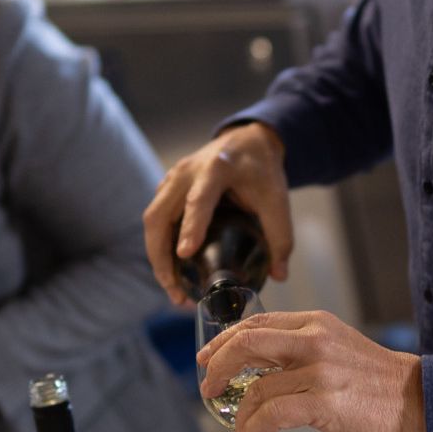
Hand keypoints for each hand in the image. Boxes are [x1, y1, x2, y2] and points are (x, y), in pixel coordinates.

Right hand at [143, 122, 291, 305]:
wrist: (249, 140)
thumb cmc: (261, 169)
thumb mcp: (277, 198)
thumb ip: (280, 236)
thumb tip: (279, 275)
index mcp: (217, 168)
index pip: (198, 199)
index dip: (190, 226)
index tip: (185, 253)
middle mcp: (187, 171)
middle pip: (159, 214)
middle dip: (161, 256)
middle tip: (175, 290)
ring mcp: (172, 177)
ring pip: (152, 219)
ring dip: (156, 256)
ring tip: (173, 288)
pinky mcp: (167, 186)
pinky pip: (155, 218)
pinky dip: (158, 245)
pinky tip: (172, 270)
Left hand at [198, 309, 426, 431]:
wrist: (418, 399)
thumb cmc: (376, 380)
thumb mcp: (336, 347)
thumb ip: (299, 351)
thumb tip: (257, 369)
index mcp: (315, 323)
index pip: (256, 323)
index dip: (224, 341)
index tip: (208, 358)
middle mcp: (315, 340)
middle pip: (248, 343)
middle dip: (219, 367)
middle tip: (209, 388)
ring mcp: (320, 371)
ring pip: (258, 386)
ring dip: (239, 411)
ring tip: (237, 427)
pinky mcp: (325, 403)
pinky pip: (274, 414)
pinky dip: (253, 428)